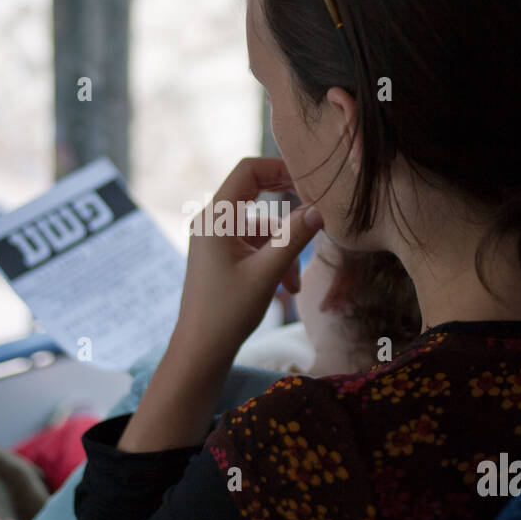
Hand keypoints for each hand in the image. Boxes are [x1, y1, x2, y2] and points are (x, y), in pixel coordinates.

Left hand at [173, 156, 322, 365]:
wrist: (201, 351)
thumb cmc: (227, 312)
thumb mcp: (267, 273)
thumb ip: (294, 238)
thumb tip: (319, 209)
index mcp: (215, 218)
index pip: (248, 171)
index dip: (280, 168)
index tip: (310, 181)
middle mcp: (211, 222)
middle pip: (255, 195)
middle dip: (288, 211)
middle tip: (317, 213)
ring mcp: (215, 239)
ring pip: (261, 227)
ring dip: (283, 249)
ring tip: (293, 285)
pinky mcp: (221, 256)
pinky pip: (254, 245)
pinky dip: (273, 260)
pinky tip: (285, 289)